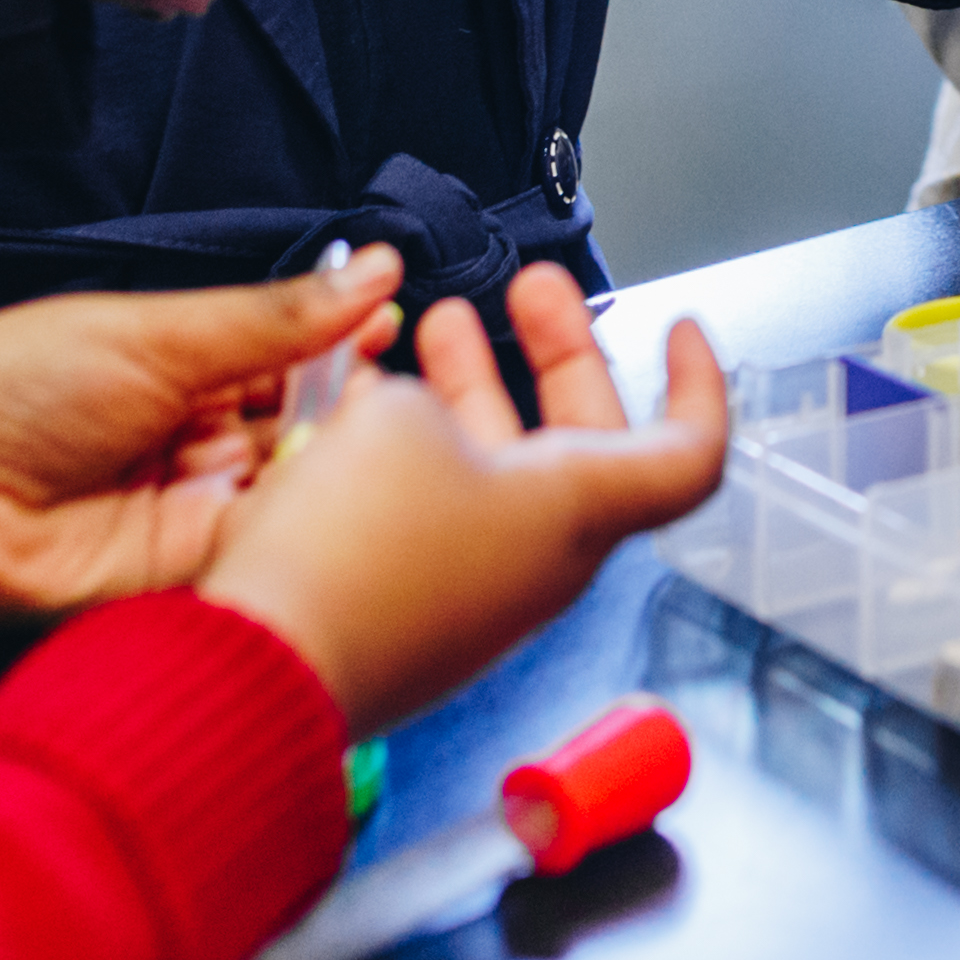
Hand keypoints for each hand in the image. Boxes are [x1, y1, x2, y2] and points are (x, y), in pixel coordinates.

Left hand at [0, 249, 406, 688]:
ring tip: (360, 443)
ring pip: (301, 480)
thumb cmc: (3, 396)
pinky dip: (302, 522)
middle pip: (309, 416)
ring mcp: (197, 503)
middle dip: (348, 404)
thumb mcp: (151, 333)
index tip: (396, 327)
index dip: (346, 340)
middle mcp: (195, 432)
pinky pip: (272, 542)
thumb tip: (373, 271)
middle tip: (382, 392)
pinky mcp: (195, 570)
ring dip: (329, 463)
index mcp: (182, 360)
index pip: (293, 347)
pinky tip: (326, 501)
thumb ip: (273, 318)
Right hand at [196, 267, 731, 738]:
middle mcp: (542, 559)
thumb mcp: (398, 419)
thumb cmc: (353, 547)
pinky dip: (417, 451)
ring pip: (502, 470)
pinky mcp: (416, 613)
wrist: (260, 672)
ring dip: (474, 389)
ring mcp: (478, 592)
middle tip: (526, 288)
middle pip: (585, 441)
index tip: (681, 325)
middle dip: (556, 351)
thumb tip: (414, 426)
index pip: (688, 452)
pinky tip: (364, 406)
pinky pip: (439, 513)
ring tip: (435, 325)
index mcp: (576, 510)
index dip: (699, 383)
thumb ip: (428, 402)